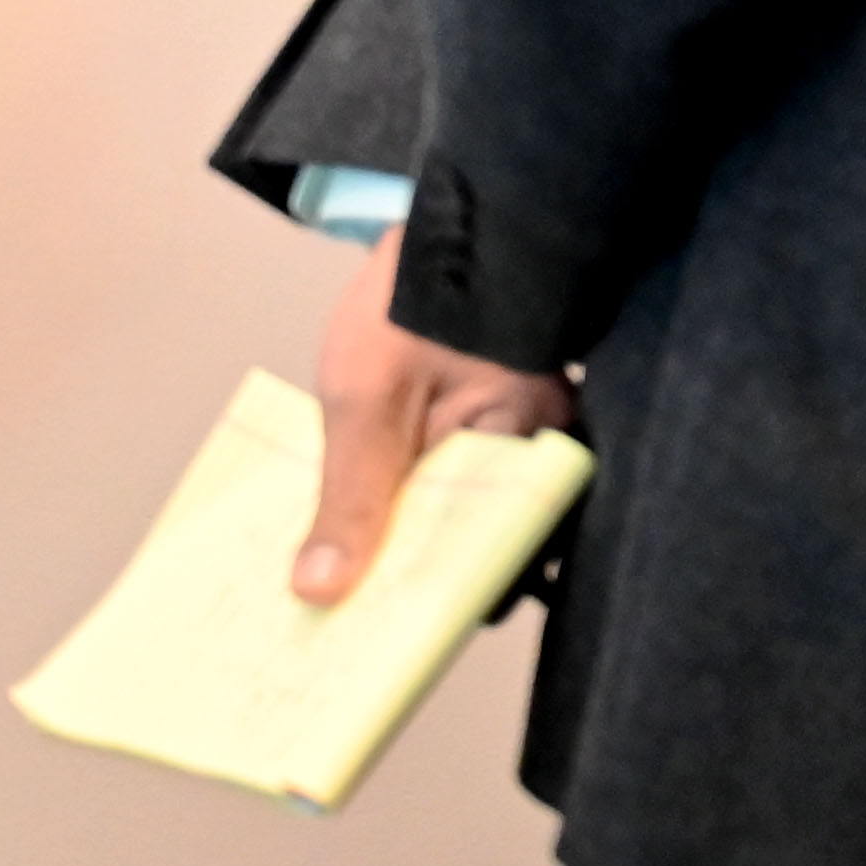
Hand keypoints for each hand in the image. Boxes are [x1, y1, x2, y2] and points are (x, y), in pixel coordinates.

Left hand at [291, 230, 570, 607]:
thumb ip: (351, 498)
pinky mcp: (498, 422)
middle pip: (479, 545)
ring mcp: (524, 435)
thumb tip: (322, 590)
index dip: (432, 604)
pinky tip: (361, 518)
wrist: (448, 224)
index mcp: (525, 443)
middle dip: (411, 581)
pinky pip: (459, 484)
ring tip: (336, 575)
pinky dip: (412, 507)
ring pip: (464, 518)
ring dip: (405, 544)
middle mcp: (542, 448)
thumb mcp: (362, 399)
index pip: (491, 557)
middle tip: (338, 617)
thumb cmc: (412, 299)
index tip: (371, 642)